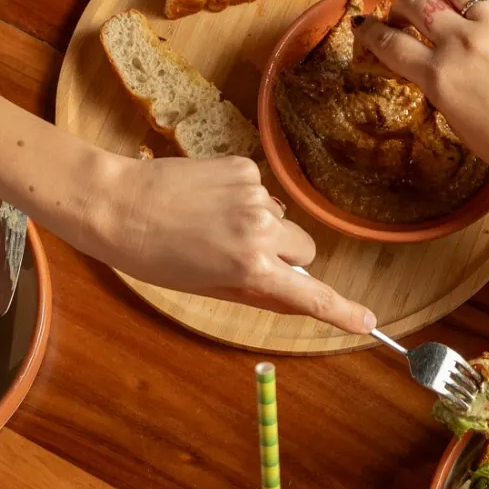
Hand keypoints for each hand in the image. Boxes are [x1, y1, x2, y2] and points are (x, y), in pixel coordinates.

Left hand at [90, 154, 375, 334]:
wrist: (119, 203)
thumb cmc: (155, 256)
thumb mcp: (206, 286)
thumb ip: (258, 292)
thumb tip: (297, 296)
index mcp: (250, 267)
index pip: (309, 294)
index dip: (341, 311)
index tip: (368, 322)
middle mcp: (261, 228)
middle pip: (303, 250)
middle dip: (284, 257)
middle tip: (241, 257)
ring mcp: (255, 194)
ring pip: (280, 219)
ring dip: (260, 225)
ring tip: (211, 223)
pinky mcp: (245, 166)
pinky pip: (261, 191)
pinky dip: (243, 198)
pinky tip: (209, 199)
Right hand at [351, 0, 488, 190]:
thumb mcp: (457, 122)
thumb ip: (439, 87)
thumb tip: (430, 63)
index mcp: (441, 78)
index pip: (391, 45)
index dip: (370, 32)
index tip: (362, 24)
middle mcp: (464, 44)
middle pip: (419, 6)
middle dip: (402, 3)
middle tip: (401, 7)